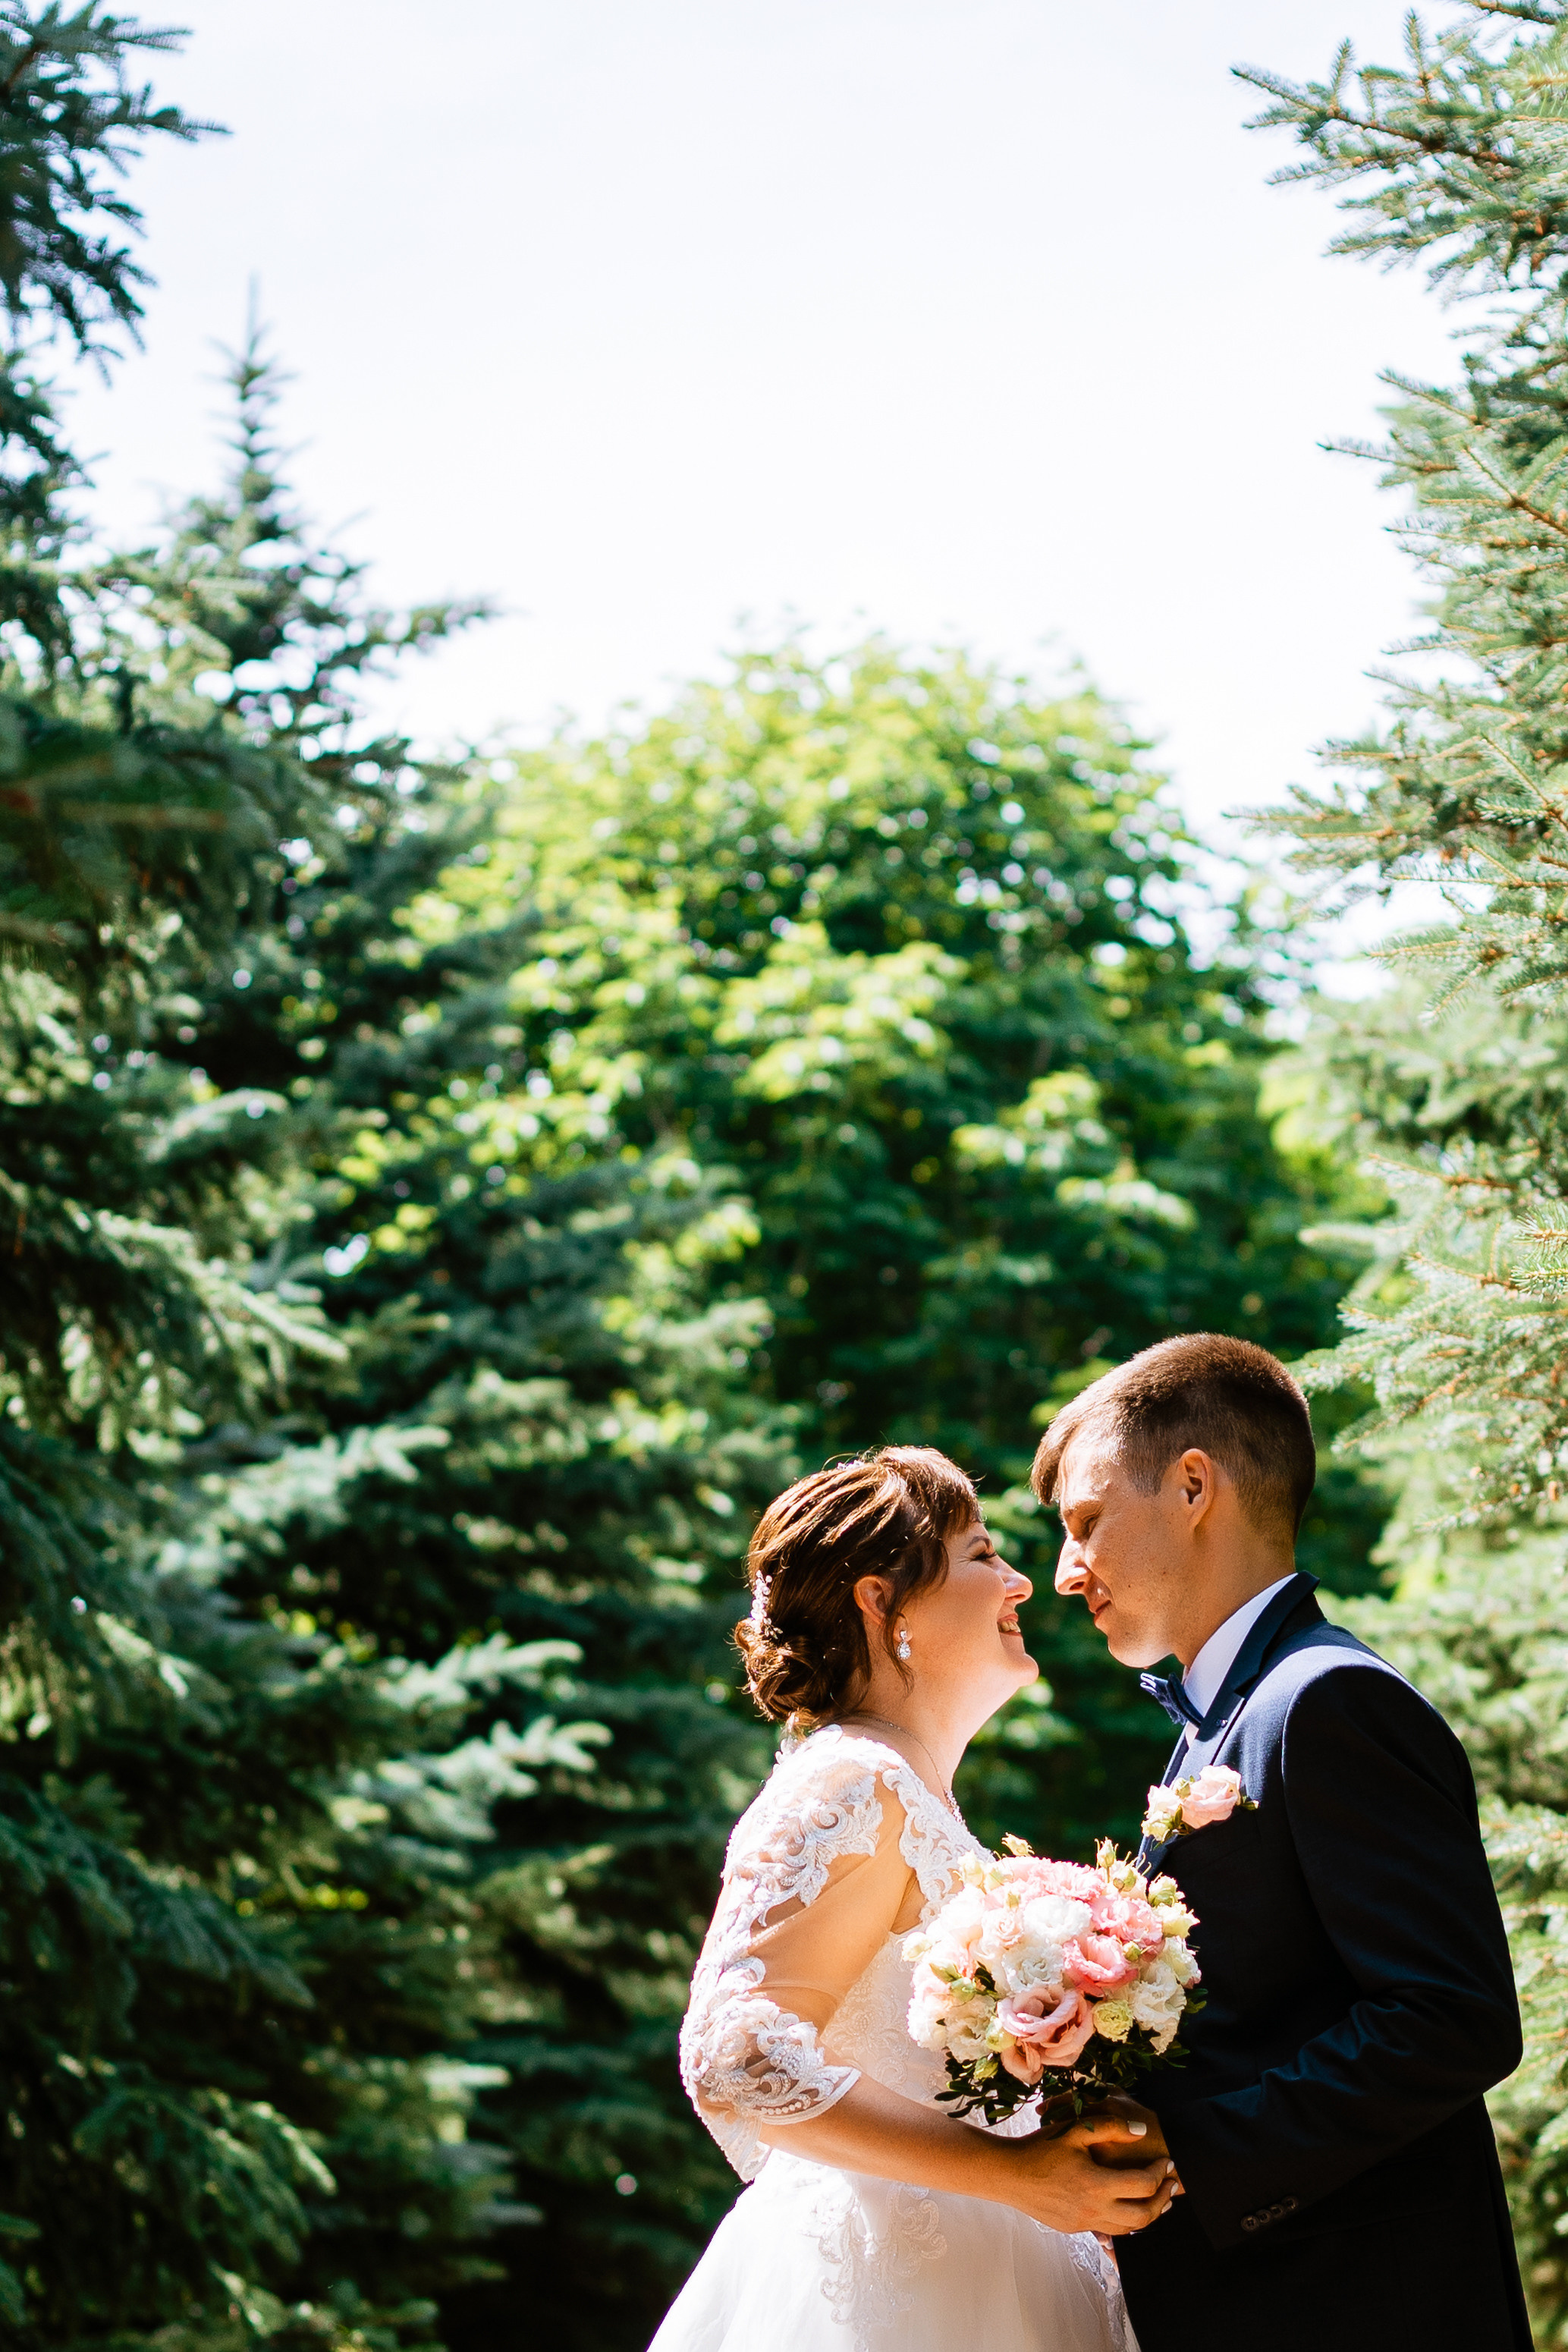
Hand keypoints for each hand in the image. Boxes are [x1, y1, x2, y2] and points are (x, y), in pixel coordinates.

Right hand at [998, 2111, 1179, 2236]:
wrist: (1008, 2174)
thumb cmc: (1040, 2147)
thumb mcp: (1074, 2129)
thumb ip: (1110, 2126)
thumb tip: (1142, 2130)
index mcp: (1096, 2185)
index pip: (1143, 2185)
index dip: (1160, 2173)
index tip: (1167, 2162)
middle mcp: (1093, 2210)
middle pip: (1143, 2217)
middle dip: (1162, 2201)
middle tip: (1170, 2186)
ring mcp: (1083, 2224)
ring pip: (1127, 2229)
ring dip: (1147, 2214)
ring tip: (1155, 2199)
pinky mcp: (1074, 2229)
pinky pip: (1107, 2230)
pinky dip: (1123, 2220)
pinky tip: (1124, 2205)